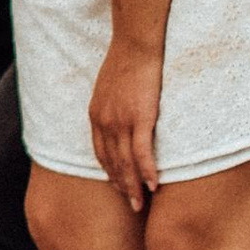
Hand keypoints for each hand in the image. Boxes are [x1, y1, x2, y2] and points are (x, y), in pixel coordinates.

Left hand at [89, 37, 164, 204]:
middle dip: (121, 185)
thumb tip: (120, 115)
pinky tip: (153, 185)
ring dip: (132, 186)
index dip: (109, 172)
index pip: (101, 152)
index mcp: (96, 115)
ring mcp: (121, 121)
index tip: (118, 186)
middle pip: (111, 163)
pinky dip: (147, 171)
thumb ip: (112, 105)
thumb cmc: (127, 61)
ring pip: (125, 162)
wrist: (135, 44)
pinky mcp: (140, 118)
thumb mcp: (110, 87)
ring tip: (139, 203)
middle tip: (130, 205)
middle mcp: (104, 122)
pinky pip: (142, 152)